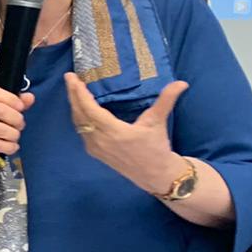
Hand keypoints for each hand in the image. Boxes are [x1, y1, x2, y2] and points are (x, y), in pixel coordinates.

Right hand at [0, 85, 35, 170]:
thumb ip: (15, 104)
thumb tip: (29, 97)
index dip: (9, 98)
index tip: (20, 106)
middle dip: (16, 119)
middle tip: (19, 125)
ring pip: (1, 129)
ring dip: (14, 135)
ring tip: (12, 137)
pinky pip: (0, 144)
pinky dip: (10, 147)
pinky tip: (9, 147)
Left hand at [65, 73, 189, 193]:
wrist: (155, 174)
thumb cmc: (156, 148)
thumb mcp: (158, 122)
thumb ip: (166, 100)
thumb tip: (182, 83)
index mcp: (113, 132)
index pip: (90, 109)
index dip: (80, 94)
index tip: (73, 78)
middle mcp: (99, 140)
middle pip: (79, 114)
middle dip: (73, 95)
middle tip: (69, 77)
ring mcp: (95, 147)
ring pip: (78, 123)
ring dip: (75, 105)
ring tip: (73, 88)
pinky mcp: (94, 152)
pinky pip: (82, 130)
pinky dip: (79, 117)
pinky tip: (80, 107)